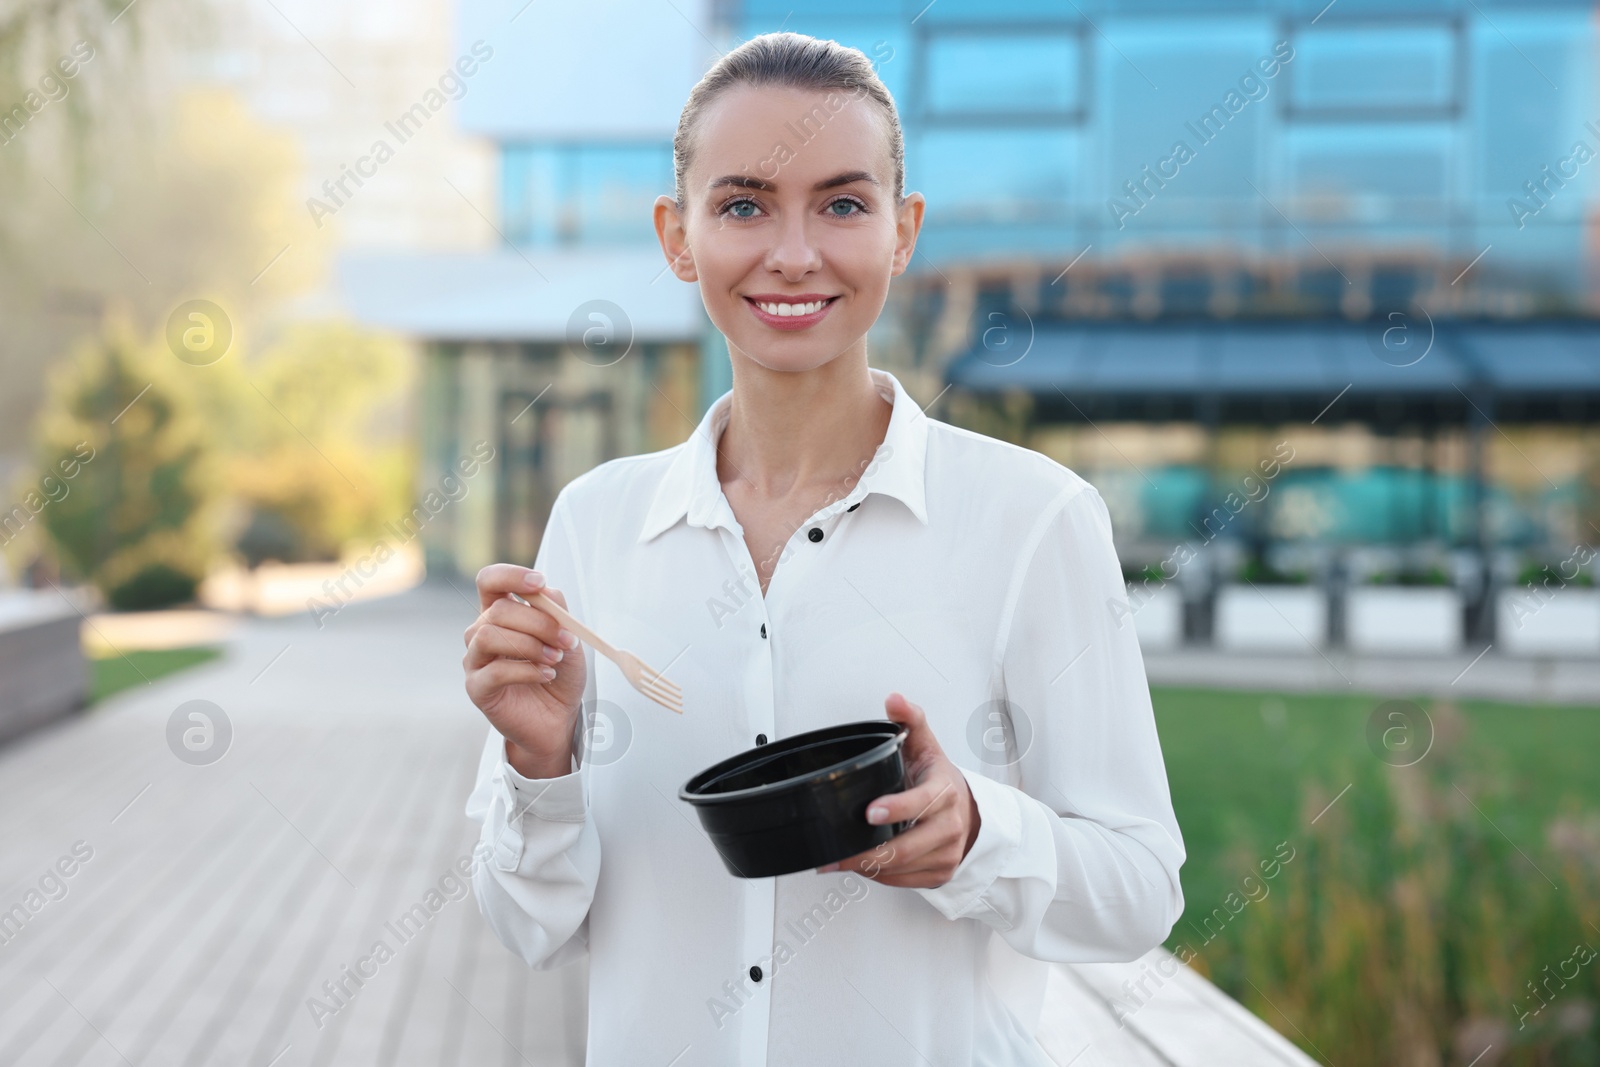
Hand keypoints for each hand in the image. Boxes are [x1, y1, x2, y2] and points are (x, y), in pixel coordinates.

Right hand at [464, 565, 588, 777]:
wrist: (558, 717)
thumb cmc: (558, 673)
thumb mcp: (568, 638)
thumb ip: (556, 612)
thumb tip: (544, 591)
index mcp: (500, 613)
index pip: (490, 581)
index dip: (510, 576)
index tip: (539, 582)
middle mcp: (482, 632)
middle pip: (498, 610)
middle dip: (538, 622)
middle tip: (566, 640)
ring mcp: (475, 660)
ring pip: (489, 636)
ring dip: (530, 645)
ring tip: (554, 658)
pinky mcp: (477, 687)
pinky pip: (495, 671)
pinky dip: (526, 670)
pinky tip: (546, 675)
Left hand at [816, 692, 979, 888]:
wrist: (968, 813)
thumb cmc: (937, 779)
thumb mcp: (925, 745)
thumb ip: (909, 719)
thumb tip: (893, 698)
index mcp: (946, 791)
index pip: (922, 803)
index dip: (897, 809)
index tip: (870, 811)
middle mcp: (949, 826)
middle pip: (907, 847)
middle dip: (868, 852)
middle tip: (835, 853)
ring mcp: (947, 854)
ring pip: (901, 868)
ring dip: (866, 867)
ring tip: (836, 860)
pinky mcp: (939, 874)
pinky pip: (903, 882)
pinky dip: (878, 876)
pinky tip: (860, 866)